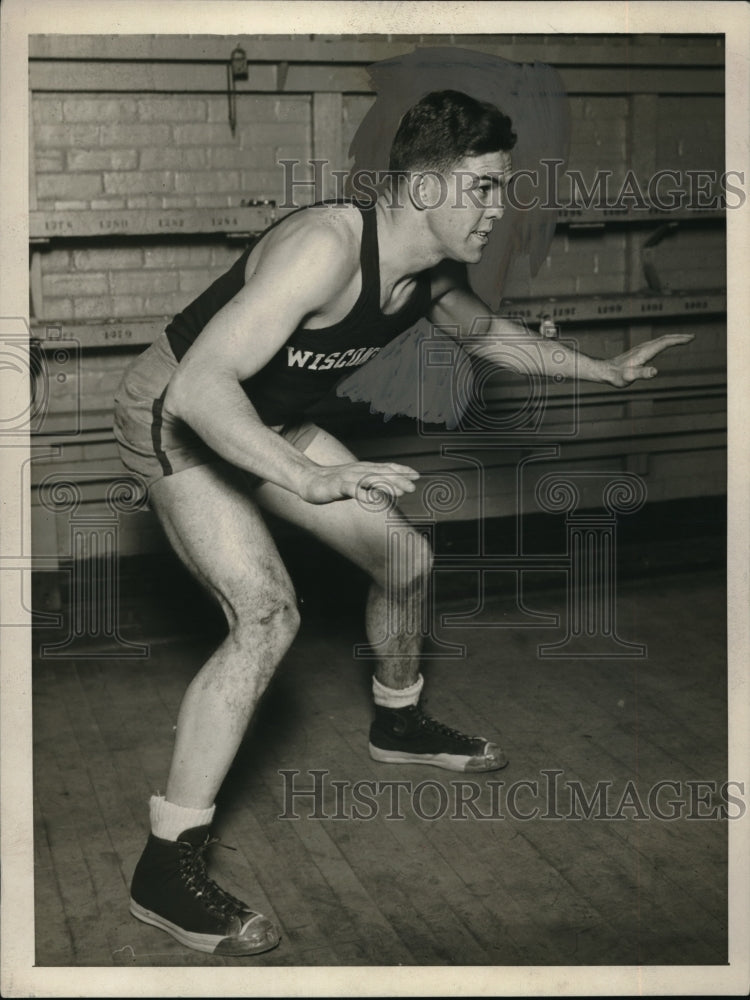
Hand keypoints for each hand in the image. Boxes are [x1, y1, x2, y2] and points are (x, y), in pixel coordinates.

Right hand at [300, 460, 419, 504]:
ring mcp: (348, 477)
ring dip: (386, 485)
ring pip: (369, 479)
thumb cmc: (334, 483)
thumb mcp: (357, 482)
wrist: (308, 480)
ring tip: (400, 492)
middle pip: (381, 473)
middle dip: (398, 479)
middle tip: (413, 487)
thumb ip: (372, 484)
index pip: (386, 468)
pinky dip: (363, 493)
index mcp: (364, 469)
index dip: (401, 471)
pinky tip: (373, 499)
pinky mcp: (337, 486)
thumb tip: (392, 489)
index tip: (417, 476)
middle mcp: (358, 470)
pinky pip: (351, 489)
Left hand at [604, 333, 693, 387]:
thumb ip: (642, 374)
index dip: (678, 340)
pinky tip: (667, 344)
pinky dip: (666, 342)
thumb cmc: (617, 376)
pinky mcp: (639, 352)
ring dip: (673, 338)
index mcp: (645, 352)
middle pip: (664, 339)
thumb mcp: (629, 377)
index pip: (665, 343)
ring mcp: (641, 349)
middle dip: (679, 337)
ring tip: (684, 339)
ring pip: (660, 340)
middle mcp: (644, 348)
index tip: (690, 338)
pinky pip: (656, 344)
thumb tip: (655, 371)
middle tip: (692, 336)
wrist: (605, 371)